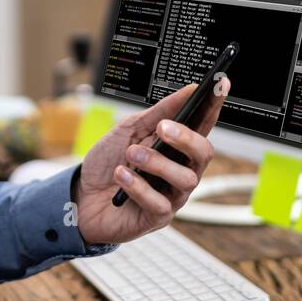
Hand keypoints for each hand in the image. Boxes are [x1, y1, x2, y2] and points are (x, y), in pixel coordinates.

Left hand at [73, 76, 230, 245]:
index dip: (214, 106)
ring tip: (131, 154)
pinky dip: (138, 185)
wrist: (81, 196)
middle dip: (187, 138)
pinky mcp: (158, 216)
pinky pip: (159, 202)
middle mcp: (181, 170)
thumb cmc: (108, 162)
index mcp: (177, 147)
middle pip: (204, 153)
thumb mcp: (129, 130)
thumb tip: (188, 90)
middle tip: (163, 128)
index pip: (203, 125)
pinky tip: (121, 175)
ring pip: (185, 179)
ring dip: (156, 162)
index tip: (220, 84)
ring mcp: (172, 195)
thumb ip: (158, 112)